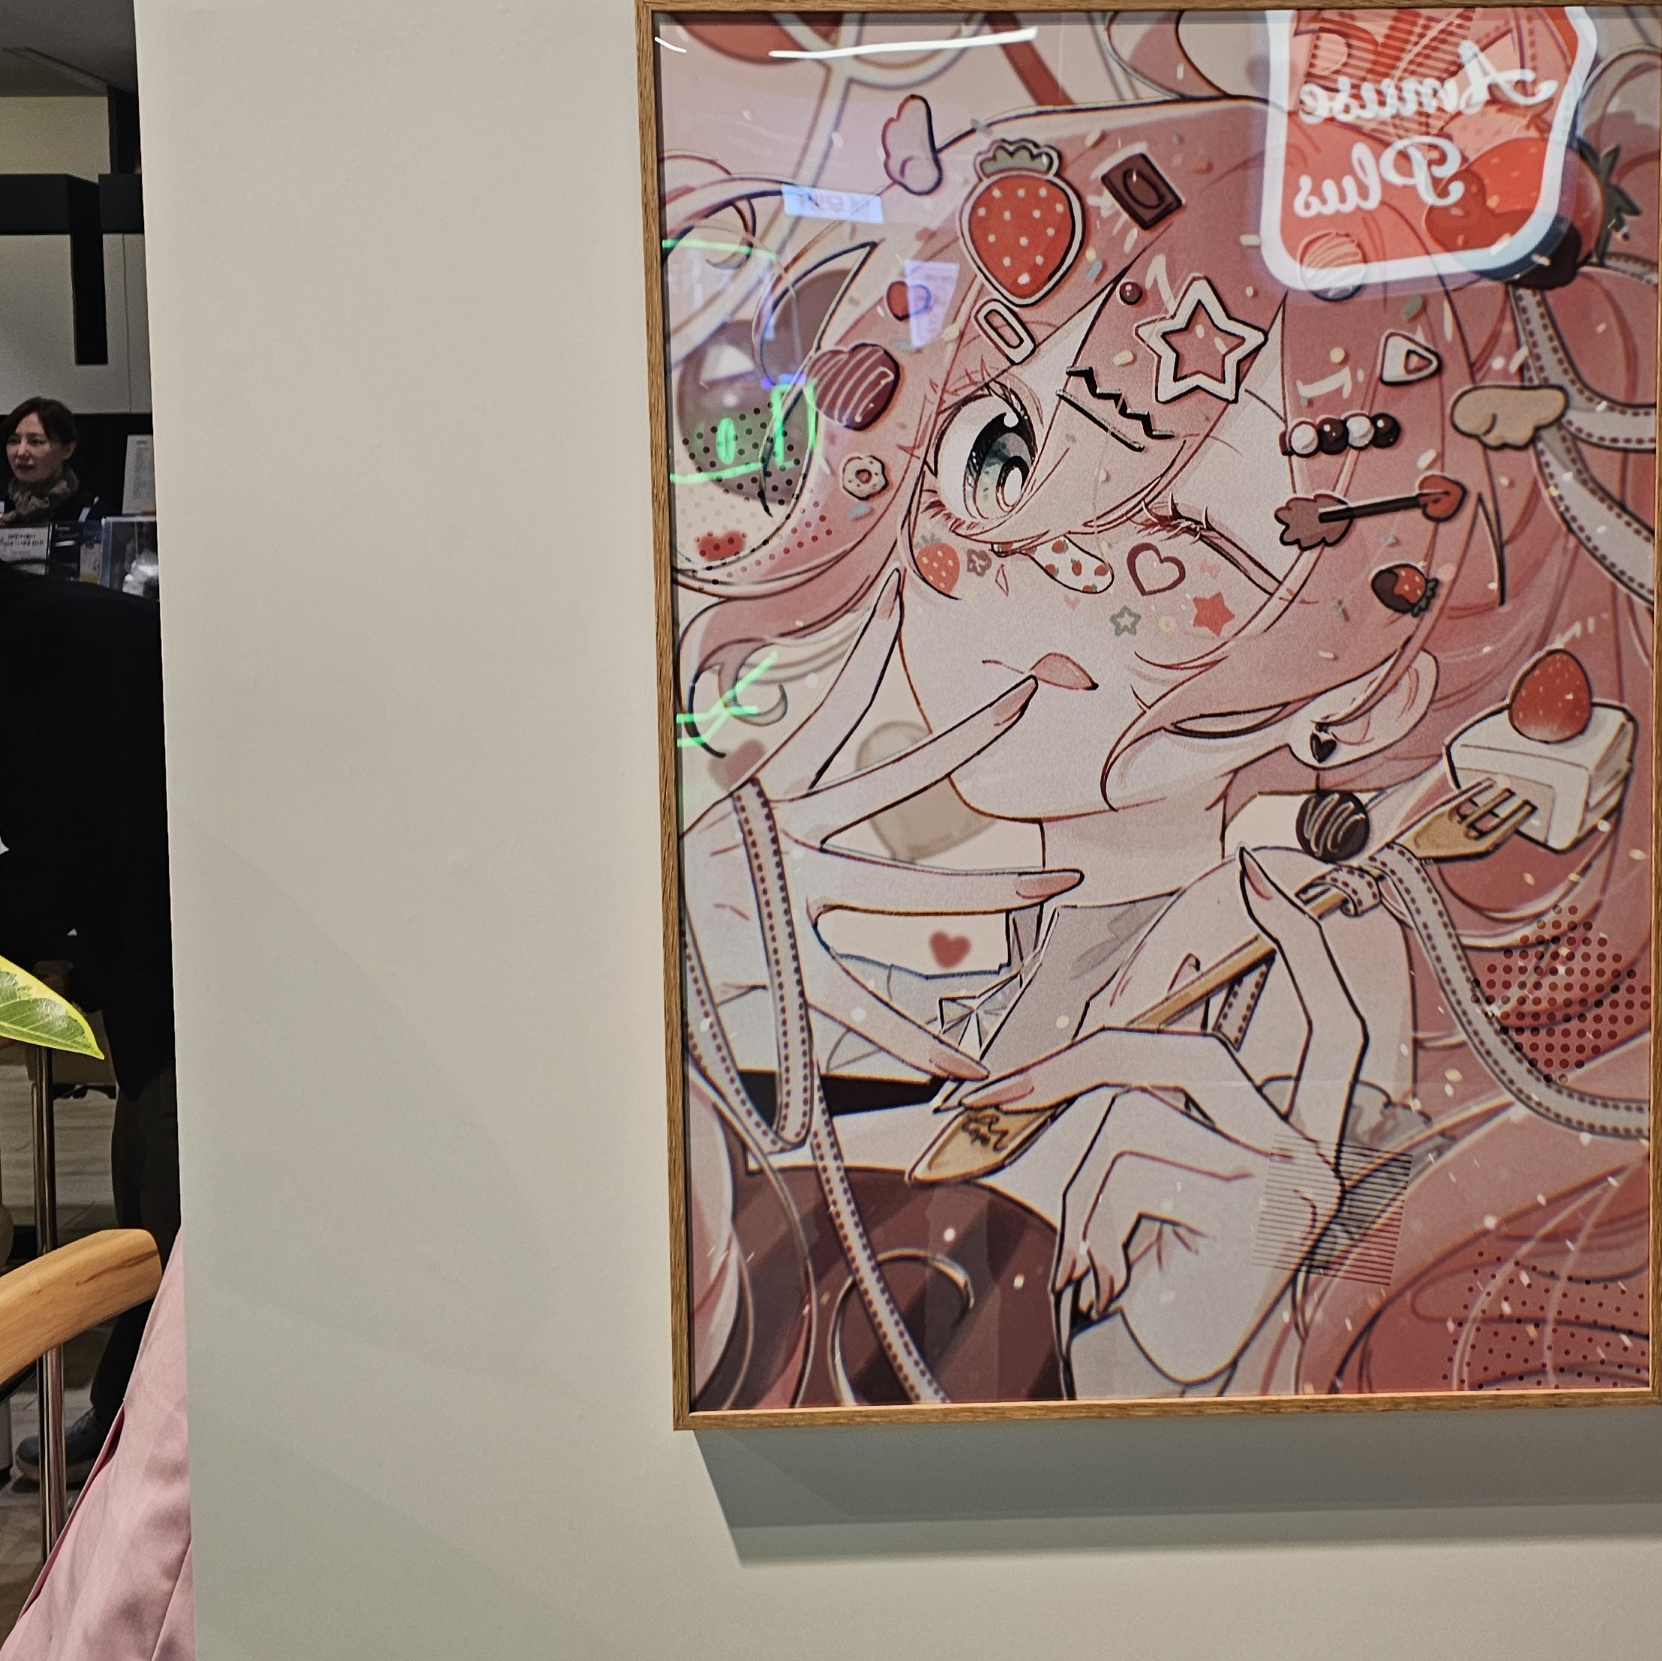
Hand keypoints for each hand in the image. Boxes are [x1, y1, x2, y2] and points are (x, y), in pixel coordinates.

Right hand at [684, 577, 1077, 1082]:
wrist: (604, 958)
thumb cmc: (661, 902)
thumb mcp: (708, 846)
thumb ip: (753, 819)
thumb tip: (779, 793)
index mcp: (766, 803)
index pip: (828, 715)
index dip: (865, 656)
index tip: (899, 598)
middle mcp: (784, 839)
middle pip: (893, 779)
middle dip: (967, 739)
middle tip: (1029, 697)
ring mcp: (789, 899)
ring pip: (904, 887)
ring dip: (990, 886)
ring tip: (1058, 880)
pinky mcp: (781, 965)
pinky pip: (862, 1006)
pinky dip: (912, 1039)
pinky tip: (961, 1062)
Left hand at [960, 851, 1366, 1385]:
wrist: (1164, 1388)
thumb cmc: (1158, 1276)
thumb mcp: (1161, 1176)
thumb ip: (1164, 1098)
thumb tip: (1145, 995)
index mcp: (1303, 1136)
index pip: (1330, 1021)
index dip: (1302, 942)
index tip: (1260, 872)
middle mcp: (1312, 1156)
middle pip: (1198, 1052)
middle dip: (1093, 1056)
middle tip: (1007, 1084)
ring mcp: (1286, 1183)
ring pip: (1140, 1111)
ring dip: (1084, 1179)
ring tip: (1096, 1251)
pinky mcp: (1250, 1215)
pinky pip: (1128, 1166)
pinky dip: (1093, 1219)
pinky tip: (1113, 1277)